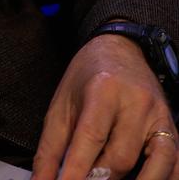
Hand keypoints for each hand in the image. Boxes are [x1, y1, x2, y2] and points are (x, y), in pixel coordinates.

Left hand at [32, 34, 177, 179]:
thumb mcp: (61, 104)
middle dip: (99, 179)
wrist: (121, 50)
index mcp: (103, 90)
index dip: (76, 171)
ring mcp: (160, 117)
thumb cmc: (87, 79)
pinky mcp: (173, 129)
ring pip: (155, 165)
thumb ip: (50, 148)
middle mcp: (136, 102)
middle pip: (120, 157)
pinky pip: (175, 165)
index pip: (90, 138)